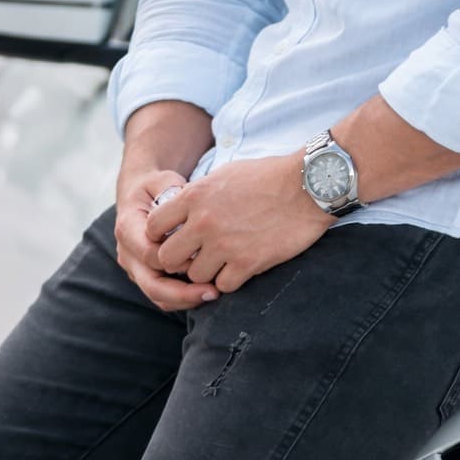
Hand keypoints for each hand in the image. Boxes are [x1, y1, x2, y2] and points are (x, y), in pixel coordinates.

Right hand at [114, 165, 220, 312]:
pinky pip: (162, 295)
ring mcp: (135, 267)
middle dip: (182, 293)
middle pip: (151, 284)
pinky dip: (183, 298)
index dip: (176, 260)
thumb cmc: (154, 186)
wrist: (140, 194)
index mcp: (127, 229)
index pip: (149, 254)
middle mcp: (127, 253)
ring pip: (157, 295)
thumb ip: (170, 188)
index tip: (204, 258)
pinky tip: (206, 293)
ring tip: (214, 294)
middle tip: (213, 292)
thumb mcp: (161, 179)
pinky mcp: (146, 275)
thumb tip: (186, 201)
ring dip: (185, 300)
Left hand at [144, 152, 332, 294]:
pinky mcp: (247, 263)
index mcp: (195, 196)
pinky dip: (230, 280)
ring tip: (222, 261)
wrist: (306, 186)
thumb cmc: (269, 175)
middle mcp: (204, 222)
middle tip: (194, 257)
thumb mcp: (225, 174)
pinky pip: (223, 285)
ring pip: (195, 276)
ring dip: (206, 272)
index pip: (154, 226)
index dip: (159, 236)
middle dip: (179, 260)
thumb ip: (199, 194)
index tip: (173, 239)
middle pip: (168, 258)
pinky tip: (241, 267)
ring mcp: (224, 245)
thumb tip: (183, 209)